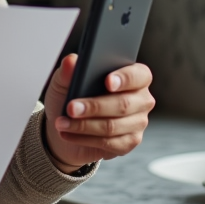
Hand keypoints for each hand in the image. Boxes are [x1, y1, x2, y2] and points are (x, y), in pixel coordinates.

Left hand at [41, 54, 154, 171]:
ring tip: (62, 122)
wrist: (65, 124)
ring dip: (84, 125)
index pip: (139, 75)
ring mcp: (138, 122)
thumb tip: (71, 61)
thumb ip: (68, 70)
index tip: (107, 81)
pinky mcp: (129, 142)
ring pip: (113, 126)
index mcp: (134, 76)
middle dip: (94, 106)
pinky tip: (68, 134)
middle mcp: (141, 99)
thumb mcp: (64, 80)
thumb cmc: (70, 96)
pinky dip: (84, 138)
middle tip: (71, 108)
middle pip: (124, 104)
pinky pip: (109, 143)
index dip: (125, 78)